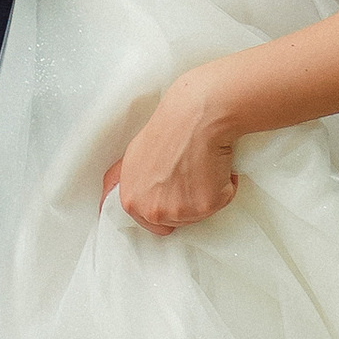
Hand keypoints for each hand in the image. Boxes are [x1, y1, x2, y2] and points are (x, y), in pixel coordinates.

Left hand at [106, 69, 238, 233]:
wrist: (193, 116)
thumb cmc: (166, 129)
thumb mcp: (131, 156)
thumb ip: (126, 182)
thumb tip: (114, 192)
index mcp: (132, 201)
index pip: (150, 222)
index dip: (166, 205)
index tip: (175, 193)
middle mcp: (153, 211)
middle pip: (178, 220)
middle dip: (187, 200)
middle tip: (190, 171)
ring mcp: (180, 211)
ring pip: (201, 212)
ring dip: (206, 192)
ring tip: (201, 163)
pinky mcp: (206, 206)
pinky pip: (222, 199)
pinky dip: (225, 183)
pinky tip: (216, 162)